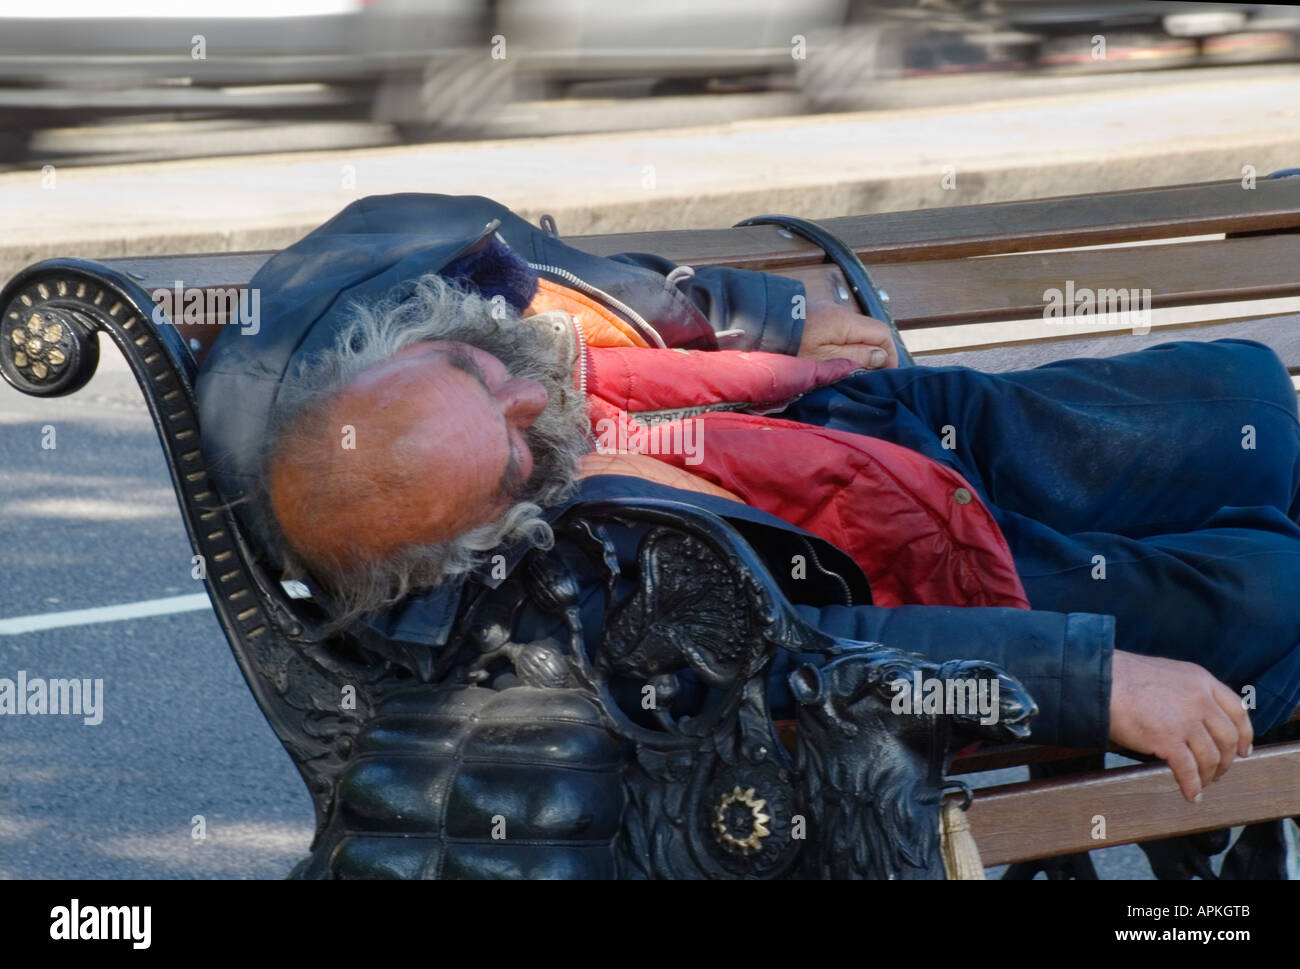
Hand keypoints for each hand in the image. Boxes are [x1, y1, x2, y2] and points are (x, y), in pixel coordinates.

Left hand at [791, 266, 898, 368]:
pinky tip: (833, 361)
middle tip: (870, 377)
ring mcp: (824, 313)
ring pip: (852, 333)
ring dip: (857, 351)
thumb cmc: (788, 348)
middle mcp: (838, 312)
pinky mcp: (811, 317)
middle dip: (874, 354)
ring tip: (852, 372)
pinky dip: (842, 346)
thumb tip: (881, 356)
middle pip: (868, 332)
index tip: (887, 375)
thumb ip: (855, 357)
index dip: (890, 354)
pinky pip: (836, 332)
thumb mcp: (824, 359)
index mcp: (846, 321)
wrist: (752, 327)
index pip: (882, 333)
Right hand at [1108, 650, 1252, 802]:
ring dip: (1208, 776)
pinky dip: (1192, 786)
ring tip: (1201, 785)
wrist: (1099, 680)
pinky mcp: (1168, 740)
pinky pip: (1188, 771)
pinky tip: (1190, 795)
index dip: (1244, 734)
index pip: (1237, 710)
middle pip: (1227, 738)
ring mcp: (1186, 720)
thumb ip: (1185, 691)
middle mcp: (1199, 700)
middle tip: (1218, 772)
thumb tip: (1190, 718)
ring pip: (1211, 757)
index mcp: (1200, 680)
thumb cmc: (1122, 677)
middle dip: (1226, 761)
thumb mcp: (1166, 673)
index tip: (1243, 750)